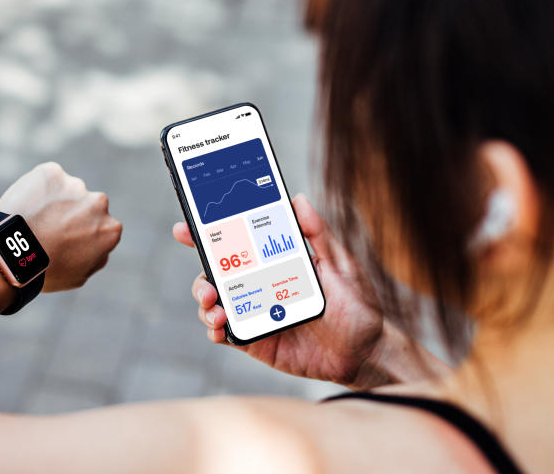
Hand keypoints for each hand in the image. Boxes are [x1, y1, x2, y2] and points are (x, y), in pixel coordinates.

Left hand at [0, 162, 121, 291]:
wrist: (13, 254)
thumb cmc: (45, 271)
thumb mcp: (80, 276)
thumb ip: (96, 257)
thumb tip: (100, 247)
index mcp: (110, 229)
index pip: (101, 226)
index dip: (83, 233)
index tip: (66, 238)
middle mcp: (99, 203)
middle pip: (86, 205)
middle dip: (72, 213)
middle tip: (49, 228)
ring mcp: (75, 185)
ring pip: (66, 190)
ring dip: (54, 200)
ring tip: (33, 219)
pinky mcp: (51, 172)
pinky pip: (46, 179)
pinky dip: (36, 189)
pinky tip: (25, 207)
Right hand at [175, 195, 385, 386]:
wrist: (367, 354)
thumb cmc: (358, 306)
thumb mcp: (341, 264)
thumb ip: (318, 234)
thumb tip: (298, 199)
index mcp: (275, 261)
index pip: (236, 242)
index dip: (207, 233)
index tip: (186, 227)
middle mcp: (260, 284)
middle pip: (216, 272)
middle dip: (200, 272)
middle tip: (205, 280)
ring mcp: (255, 312)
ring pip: (214, 302)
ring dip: (204, 301)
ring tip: (215, 306)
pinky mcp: (256, 340)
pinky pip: (226, 334)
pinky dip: (215, 329)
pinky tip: (220, 327)